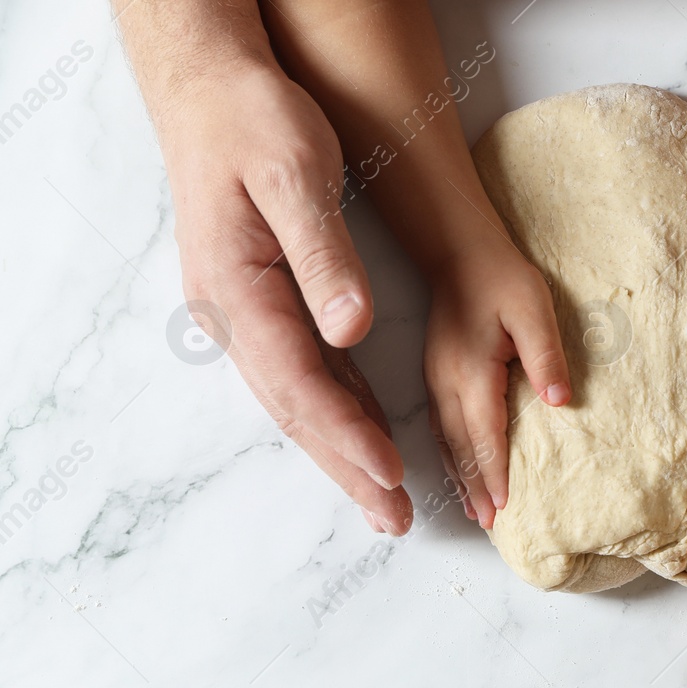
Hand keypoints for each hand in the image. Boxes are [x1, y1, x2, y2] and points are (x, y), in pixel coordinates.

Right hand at [158, 61, 410, 533]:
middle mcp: (234, 313)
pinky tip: (369, 437)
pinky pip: (306, 372)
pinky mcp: (266, 303)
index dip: (346, 433)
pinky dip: (340, 410)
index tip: (390, 473)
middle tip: (394, 520)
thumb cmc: (254, 120)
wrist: (211, 87)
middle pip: (296, 410)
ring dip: (344, 451)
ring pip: (300, 399)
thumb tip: (350, 331)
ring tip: (387, 502)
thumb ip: (322, 255)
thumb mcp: (294, 172)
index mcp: (237, 288)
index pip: (299, 381)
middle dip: (346, 467)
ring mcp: (245, 313)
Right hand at [422, 245, 569, 528]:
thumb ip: (545, 354)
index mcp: (470, 371)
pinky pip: (441, 425)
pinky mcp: (435, 374)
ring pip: (446, 440)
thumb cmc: (500, 274)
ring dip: (460, 477)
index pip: (484, 435)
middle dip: (475, 488)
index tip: (504, 509)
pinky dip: (450, 455)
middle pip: (461, 447)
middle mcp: (446, 382)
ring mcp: (435, 379)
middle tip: (490, 525)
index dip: (494, 475)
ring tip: (474, 512)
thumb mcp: (532, 306)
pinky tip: (459, 471)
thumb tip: (561, 401)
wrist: (457, 248)